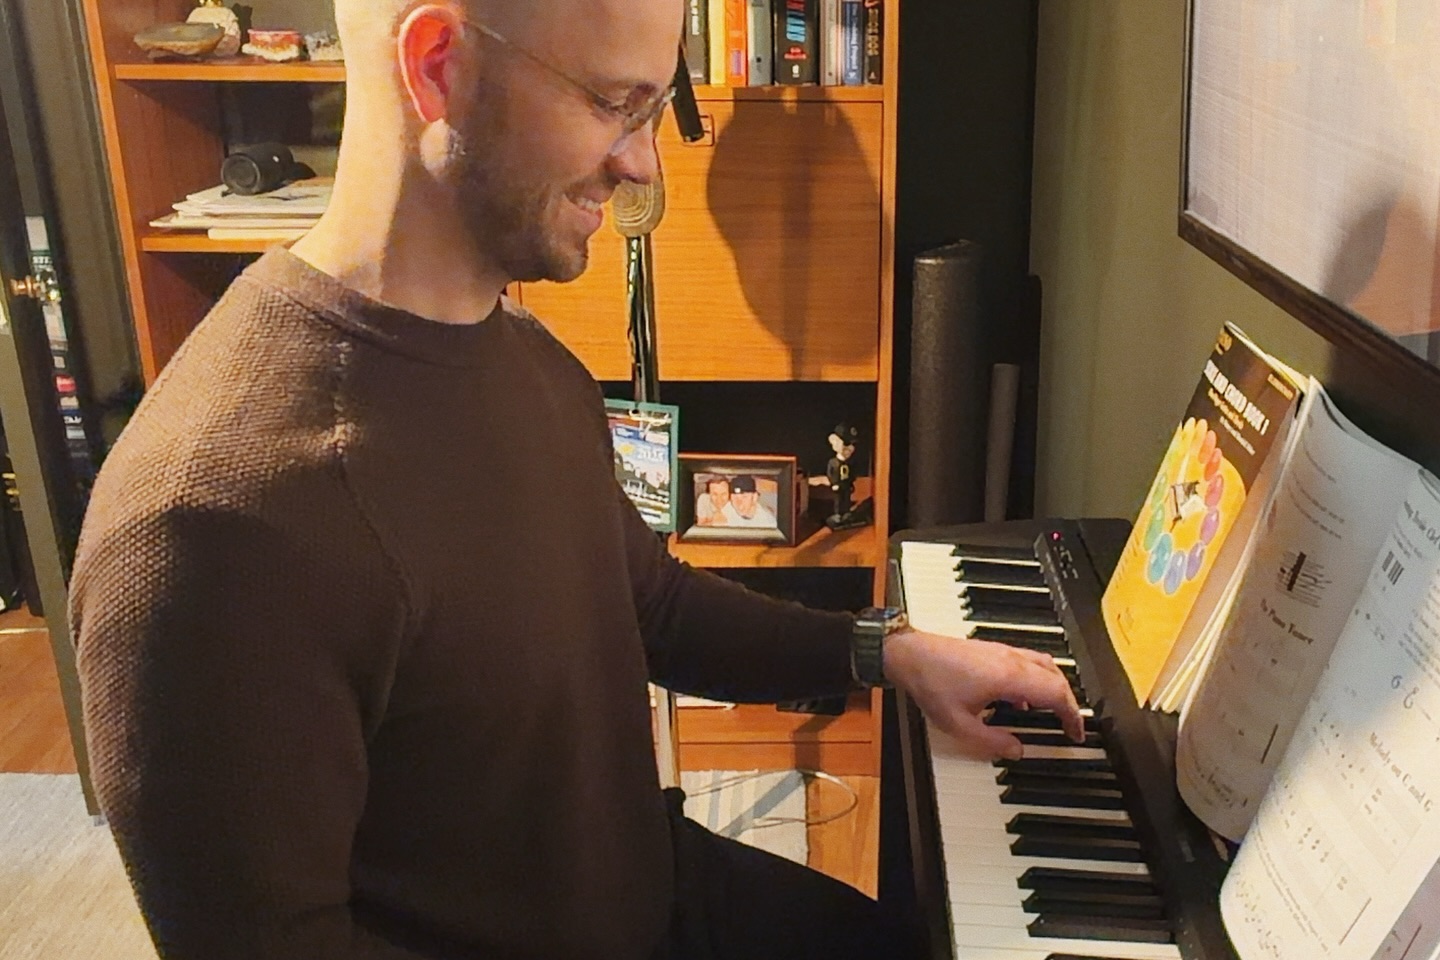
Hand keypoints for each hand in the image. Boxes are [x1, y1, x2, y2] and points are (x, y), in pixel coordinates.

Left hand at [882, 629, 1083, 760]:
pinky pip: (1027, 662)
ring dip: (1054, 687)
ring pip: (1044, 665)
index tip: (1076, 733)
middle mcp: (1011, 660)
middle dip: (1068, 702)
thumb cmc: (932, 684)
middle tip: (1069, 725)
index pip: (1056, 694)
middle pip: (1056, 677)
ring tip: (1052, 712)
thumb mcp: (959, 724)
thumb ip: (991, 741)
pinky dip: (1036, 679)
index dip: (1072, 715)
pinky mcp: (992, 650)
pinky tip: (1021, 699)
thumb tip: (1017, 750)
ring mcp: (1002, 651)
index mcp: (1010, 677)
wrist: (909, 654)